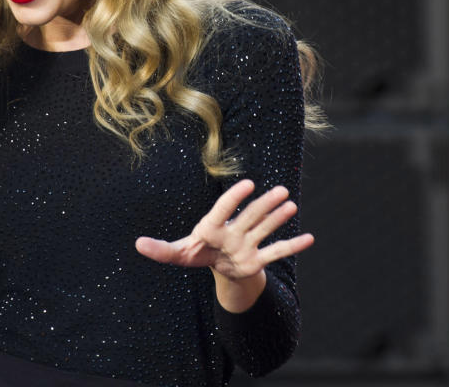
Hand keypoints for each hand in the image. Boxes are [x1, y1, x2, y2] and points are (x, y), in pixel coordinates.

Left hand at [135, 179, 313, 309]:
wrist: (217, 265)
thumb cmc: (196, 253)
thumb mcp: (177, 254)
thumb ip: (160, 250)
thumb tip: (138, 244)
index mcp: (212, 227)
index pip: (223, 209)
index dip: (234, 197)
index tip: (248, 184)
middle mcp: (233, 232)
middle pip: (249, 217)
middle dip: (264, 205)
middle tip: (281, 190)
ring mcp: (247, 244)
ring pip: (264, 229)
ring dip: (278, 218)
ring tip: (292, 205)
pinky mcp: (256, 260)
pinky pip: (276, 252)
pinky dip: (292, 246)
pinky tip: (310, 239)